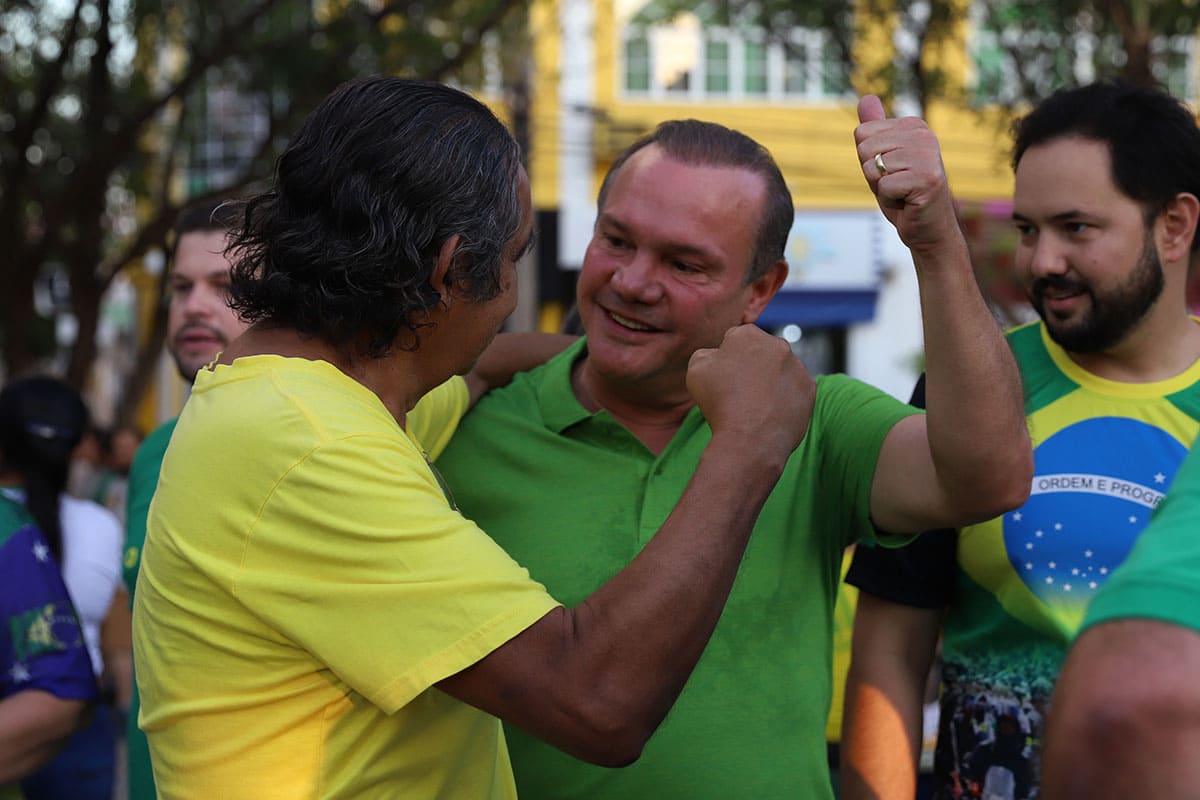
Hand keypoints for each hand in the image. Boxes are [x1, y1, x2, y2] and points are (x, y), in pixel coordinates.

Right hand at [686, 325, 813, 463]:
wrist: (749, 439)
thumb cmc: (720, 402)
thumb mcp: (696, 369)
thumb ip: (707, 353)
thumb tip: (718, 355)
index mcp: (748, 334)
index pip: (735, 340)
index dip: (727, 360)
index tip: (724, 379)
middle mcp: (777, 344)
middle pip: (761, 353)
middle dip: (752, 367)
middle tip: (739, 393)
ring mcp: (797, 366)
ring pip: (780, 370)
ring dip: (770, 381)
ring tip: (755, 407)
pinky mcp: (809, 388)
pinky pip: (795, 389)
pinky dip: (785, 398)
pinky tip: (771, 413)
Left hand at [854, 95, 962, 257]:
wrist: (928, 228)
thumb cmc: (903, 194)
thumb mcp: (884, 158)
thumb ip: (875, 129)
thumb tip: (865, 97)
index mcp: (914, 125)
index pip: (861, 133)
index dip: (867, 160)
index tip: (890, 171)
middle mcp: (924, 135)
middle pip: (864, 148)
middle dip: (872, 174)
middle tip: (895, 184)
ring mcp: (927, 155)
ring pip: (871, 168)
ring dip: (881, 188)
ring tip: (902, 193)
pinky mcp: (926, 178)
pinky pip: (883, 186)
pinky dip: (889, 199)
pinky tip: (908, 201)